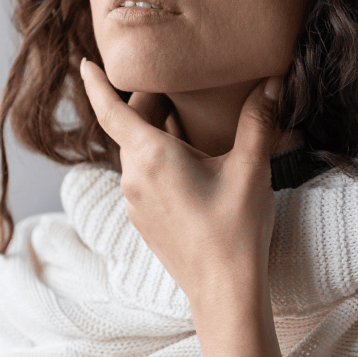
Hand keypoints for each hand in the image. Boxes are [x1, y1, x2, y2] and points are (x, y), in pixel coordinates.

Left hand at [79, 58, 282, 307]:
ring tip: (189, 123)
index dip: (97, 84)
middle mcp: (133, 177)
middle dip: (149, 103)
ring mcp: (135, 202)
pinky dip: (158, 159)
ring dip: (156, 133)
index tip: (85, 63)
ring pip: (138, 153)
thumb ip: (258, 120)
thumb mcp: (250, 168)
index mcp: (151, 156)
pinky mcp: (143, 220)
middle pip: (131, 127)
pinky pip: (143, 176)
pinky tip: (190, 163)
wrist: (224, 293)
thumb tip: (272, 82)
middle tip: (178, 88)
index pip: (111, 110)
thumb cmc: (236, 230)